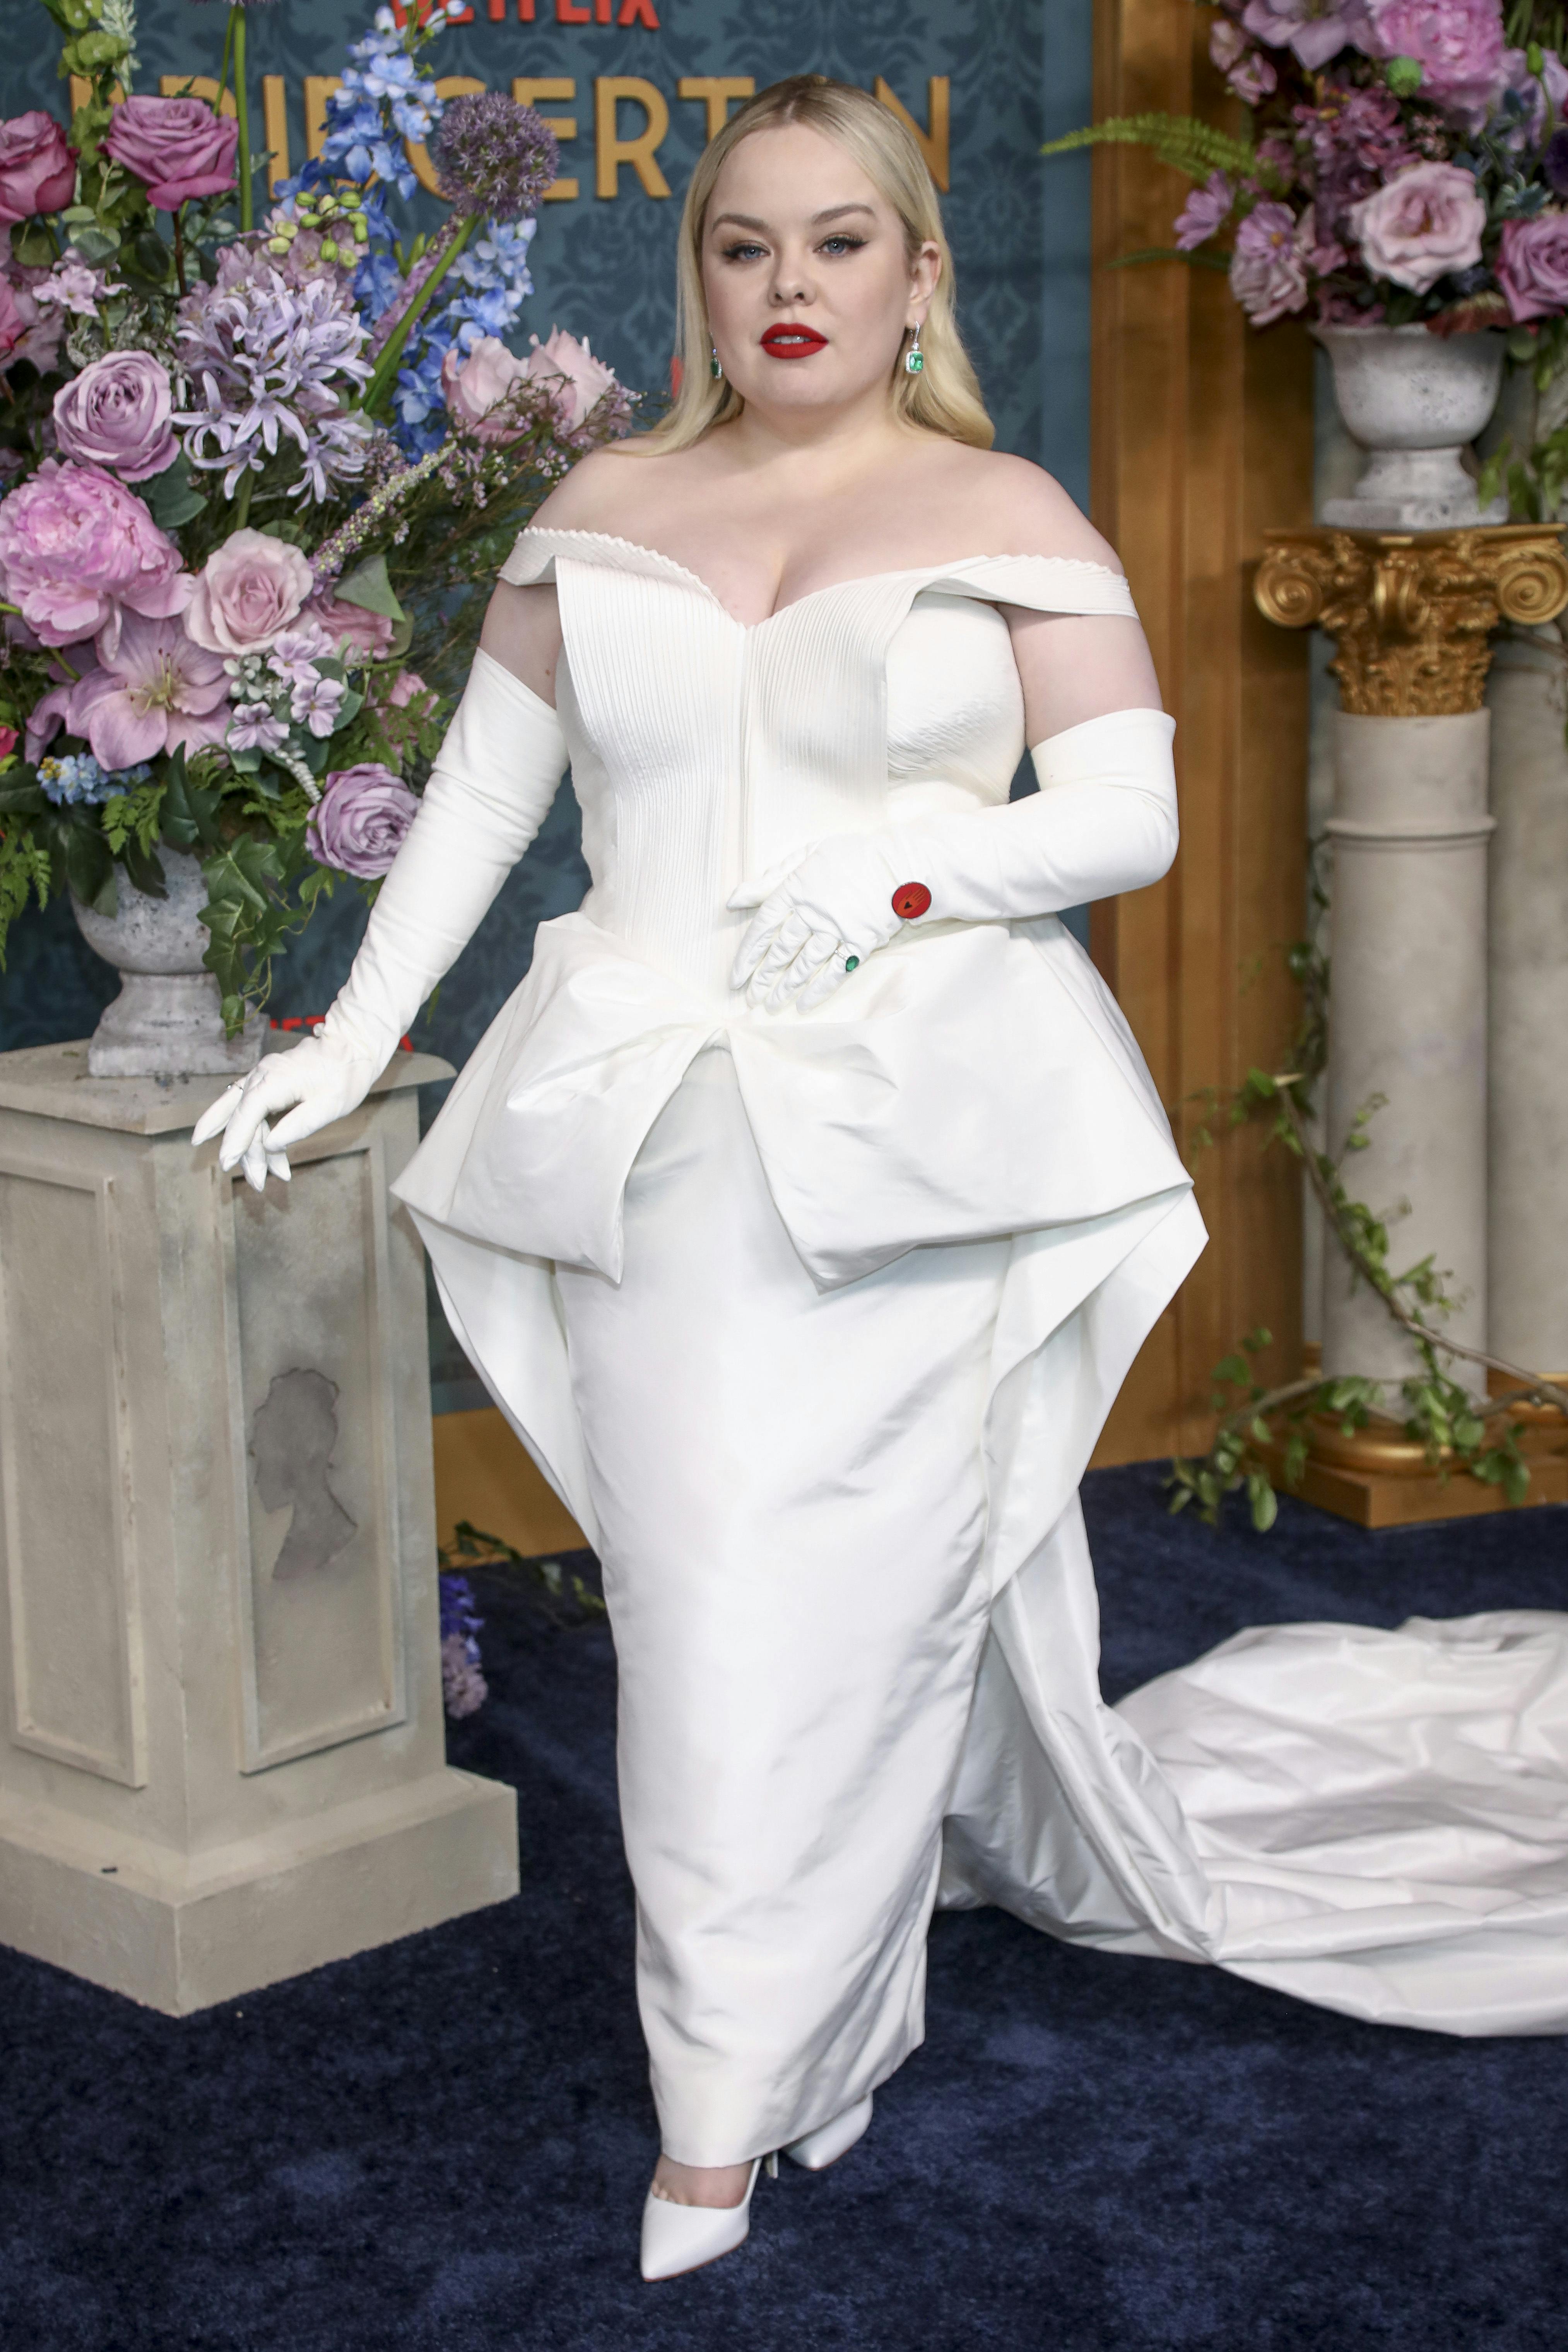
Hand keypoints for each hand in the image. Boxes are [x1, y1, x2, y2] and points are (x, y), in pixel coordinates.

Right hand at [189, 1037, 381, 1191]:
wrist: (352, 1047)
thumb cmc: (344, 1076)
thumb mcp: (329, 1106)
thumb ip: (299, 1125)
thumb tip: (270, 1145)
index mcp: (274, 1081)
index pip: (245, 1115)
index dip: (235, 1142)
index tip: (226, 1165)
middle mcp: (261, 1076)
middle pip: (244, 1121)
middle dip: (249, 1154)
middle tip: (259, 1184)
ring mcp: (261, 1077)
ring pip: (243, 1117)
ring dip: (253, 1147)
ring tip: (274, 1173)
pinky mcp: (265, 1081)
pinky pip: (243, 1106)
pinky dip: (242, 1129)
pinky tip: (238, 1149)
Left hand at [728, 832, 910, 1011]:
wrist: (899, 864)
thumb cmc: (852, 857)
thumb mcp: (807, 856)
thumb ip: (770, 879)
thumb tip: (734, 900)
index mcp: (795, 890)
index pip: (762, 928)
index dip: (746, 956)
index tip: (736, 977)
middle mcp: (812, 913)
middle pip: (781, 951)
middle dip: (763, 978)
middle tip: (751, 997)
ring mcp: (837, 930)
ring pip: (804, 965)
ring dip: (785, 988)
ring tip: (771, 1005)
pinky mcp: (859, 943)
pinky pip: (835, 971)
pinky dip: (818, 990)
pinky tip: (804, 1004)